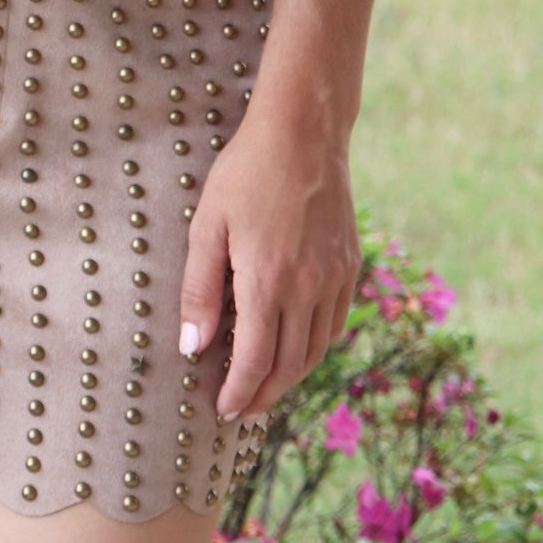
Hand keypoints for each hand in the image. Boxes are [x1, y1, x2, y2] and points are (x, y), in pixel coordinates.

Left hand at [178, 105, 360, 420]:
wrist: (304, 132)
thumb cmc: (246, 173)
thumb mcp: (207, 226)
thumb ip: (199, 291)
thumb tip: (193, 348)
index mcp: (267, 282)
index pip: (254, 362)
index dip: (238, 393)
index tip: (223, 409)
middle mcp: (307, 289)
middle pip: (288, 367)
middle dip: (263, 395)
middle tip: (242, 409)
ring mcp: (334, 278)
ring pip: (316, 351)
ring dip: (290, 377)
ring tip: (265, 385)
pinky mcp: (349, 265)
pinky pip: (334, 324)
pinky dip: (315, 347)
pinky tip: (296, 346)